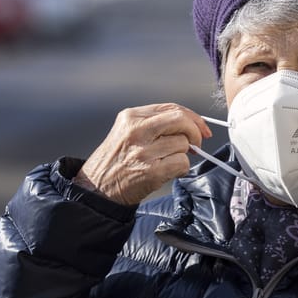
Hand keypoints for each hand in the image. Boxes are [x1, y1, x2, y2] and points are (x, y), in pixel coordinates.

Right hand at [74, 103, 210, 205]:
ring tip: (166, 162)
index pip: (172, 108)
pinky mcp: (151, 172)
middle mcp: (137, 131)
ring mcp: (143, 152)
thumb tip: (190, 125)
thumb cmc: (114, 162)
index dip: (193, 117)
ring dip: (183, 155)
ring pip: (183, 144)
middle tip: (196, 144)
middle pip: (181, 120)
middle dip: (195, 132)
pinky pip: (181, 163)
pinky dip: (181, 168)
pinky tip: (168, 172)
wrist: (96, 189)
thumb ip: (154, 124)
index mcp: (131, 117)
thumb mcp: (126, 132)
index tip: (202, 127)